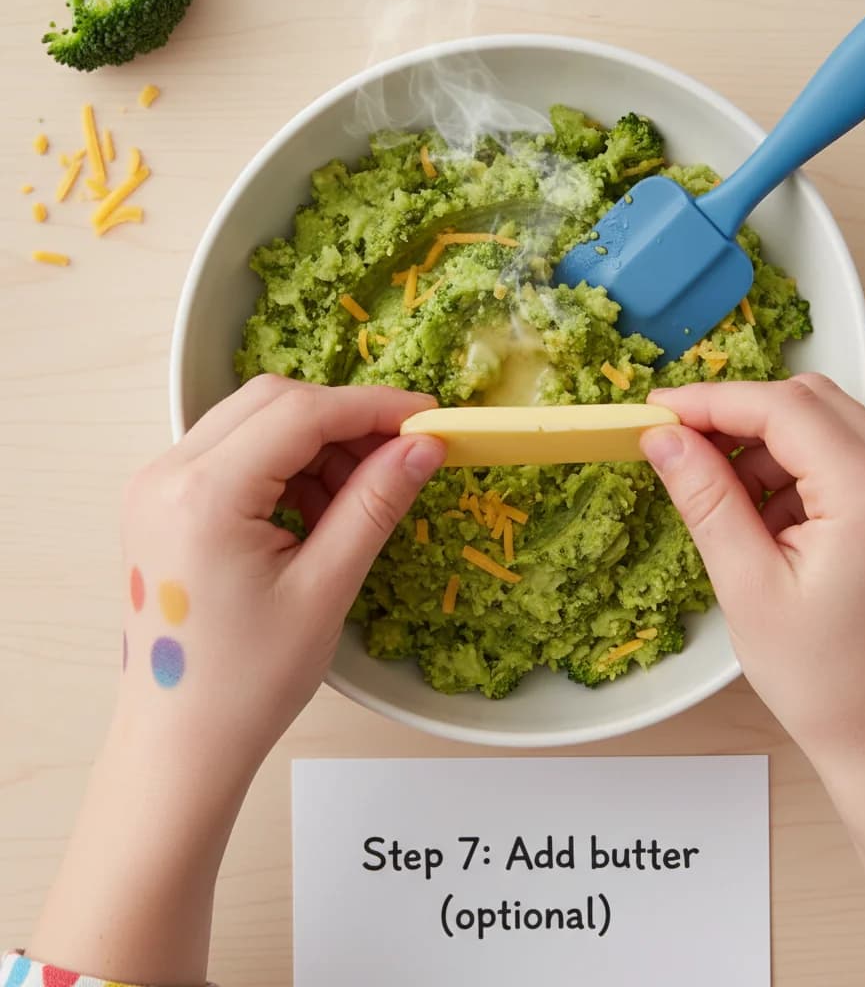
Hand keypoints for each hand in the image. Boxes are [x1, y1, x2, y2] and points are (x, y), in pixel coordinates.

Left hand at [120, 374, 445, 771]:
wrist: (179, 742)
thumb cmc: (249, 682)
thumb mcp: (325, 588)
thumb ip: (375, 504)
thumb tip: (424, 446)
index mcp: (202, 495)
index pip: (300, 413)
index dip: (372, 407)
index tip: (429, 418)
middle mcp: (165, 475)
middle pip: (271, 402)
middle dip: (343, 420)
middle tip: (400, 454)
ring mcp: (155, 487)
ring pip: (252, 423)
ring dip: (314, 444)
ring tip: (356, 499)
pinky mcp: (161, 504)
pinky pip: (233, 455)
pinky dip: (284, 466)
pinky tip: (316, 512)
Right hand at [642, 373, 864, 761]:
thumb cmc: (824, 678)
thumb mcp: (746, 585)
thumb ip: (705, 498)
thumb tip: (663, 438)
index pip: (783, 409)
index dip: (711, 401)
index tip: (657, 412)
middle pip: (810, 402)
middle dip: (738, 416)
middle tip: (680, 446)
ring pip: (827, 423)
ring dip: (766, 444)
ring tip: (728, 501)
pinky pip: (845, 455)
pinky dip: (796, 468)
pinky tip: (767, 516)